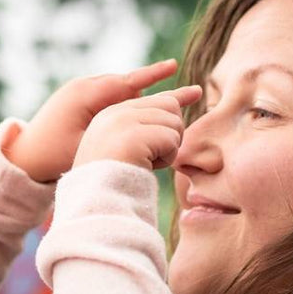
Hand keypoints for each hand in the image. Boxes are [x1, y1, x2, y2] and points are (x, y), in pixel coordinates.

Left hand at [4, 59, 181, 182]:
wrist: (22, 155)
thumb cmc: (52, 155)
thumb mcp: (85, 145)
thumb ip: (113, 132)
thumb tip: (143, 124)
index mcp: (86, 93)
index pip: (127, 81)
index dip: (153, 74)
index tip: (175, 66)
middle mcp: (83, 87)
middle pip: (127, 85)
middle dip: (154, 87)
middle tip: (185, 91)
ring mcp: (79, 93)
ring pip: (118, 92)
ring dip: (140, 97)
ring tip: (167, 102)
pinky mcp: (77, 103)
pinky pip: (108, 98)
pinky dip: (125, 103)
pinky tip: (139, 112)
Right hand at [72, 85, 202, 171]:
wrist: (95, 201)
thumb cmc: (114, 182)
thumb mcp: (126, 148)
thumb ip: (145, 128)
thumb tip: (176, 109)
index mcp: (111, 115)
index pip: (155, 99)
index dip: (178, 97)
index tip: (197, 92)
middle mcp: (116, 112)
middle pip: (170, 106)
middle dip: (171, 133)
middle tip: (154, 156)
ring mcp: (123, 122)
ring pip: (174, 122)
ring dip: (169, 148)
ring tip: (146, 163)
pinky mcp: (134, 135)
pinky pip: (171, 140)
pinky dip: (166, 158)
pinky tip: (147, 167)